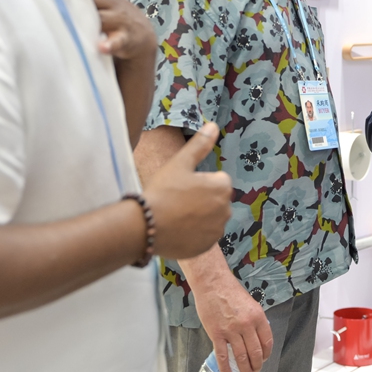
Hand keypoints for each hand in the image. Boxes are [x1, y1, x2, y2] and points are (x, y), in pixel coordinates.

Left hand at [67, 0, 154, 59]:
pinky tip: (102, 47)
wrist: (141, 34)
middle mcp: (110, 2)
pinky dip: (111, 45)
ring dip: (92, 20)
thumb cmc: (115, 9)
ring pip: (103, 18)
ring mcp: (119, 20)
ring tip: (75, 22)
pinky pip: (118, 42)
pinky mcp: (125, 39)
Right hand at [141, 123, 232, 259]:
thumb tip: (213, 125)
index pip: (218, 180)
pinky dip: (194, 234)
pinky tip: (177, 230)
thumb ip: (199, 144)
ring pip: (210, 218)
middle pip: (215, 200)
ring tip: (175, 216)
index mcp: (222, 187)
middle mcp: (226, 209)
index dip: (199, 182)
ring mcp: (217, 230)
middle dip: (201, 200)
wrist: (146, 226)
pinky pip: (203, 236)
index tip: (182, 186)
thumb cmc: (163, 191)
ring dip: (198, 217)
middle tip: (177, 201)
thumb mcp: (180, 163)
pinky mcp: (207, 246)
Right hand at [194, 271, 273, 371]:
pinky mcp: (217, 334)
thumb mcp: (250, 303)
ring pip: (241, 357)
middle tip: (255, 371)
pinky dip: (226, 370)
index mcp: (258, 316)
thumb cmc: (230, 290)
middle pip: (255, 352)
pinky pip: (222, 356)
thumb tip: (255, 336)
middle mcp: (247, 324)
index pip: (267, 341)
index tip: (264, 358)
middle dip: (257, 365)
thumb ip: (254, 320)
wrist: (212, 283)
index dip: (267, 353)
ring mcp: (231, 330)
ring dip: (245, 370)